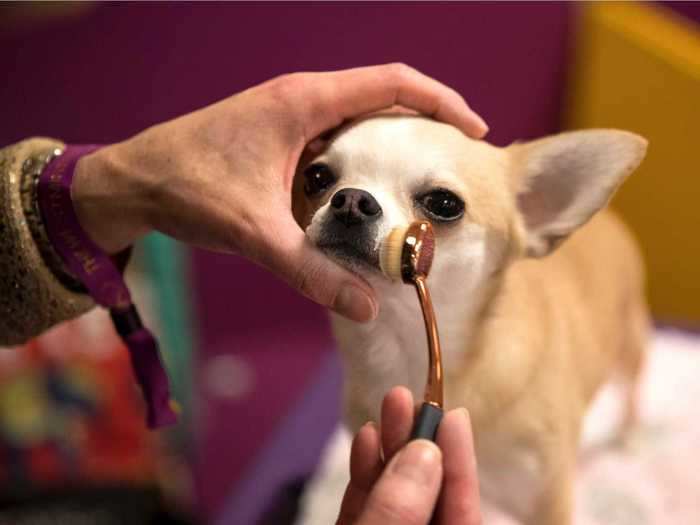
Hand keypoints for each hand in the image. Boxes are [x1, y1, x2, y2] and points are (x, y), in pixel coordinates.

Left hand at [72, 64, 487, 321]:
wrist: (131, 183)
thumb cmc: (186, 188)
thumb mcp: (256, 232)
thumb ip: (312, 272)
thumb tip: (364, 306)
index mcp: (304, 101)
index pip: (393, 83)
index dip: (442, 102)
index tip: (473, 131)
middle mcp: (301, 100)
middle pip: (382, 100)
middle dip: (423, 128)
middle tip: (452, 166)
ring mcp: (288, 118)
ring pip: (357, 124)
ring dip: (389, 148)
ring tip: (420, 185)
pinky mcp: (277, 140)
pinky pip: (332, 144)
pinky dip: (357, 165)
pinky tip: (365, 201)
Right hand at [337, 387, 480, 524]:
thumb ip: (398, 510)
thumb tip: (425, 452)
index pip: (462, 515)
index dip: (460, 465)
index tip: (456, 416)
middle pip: (426, 495)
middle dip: (422, 444)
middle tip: (416, 400)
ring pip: (394, 492)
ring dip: (393, 445)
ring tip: (393, 401)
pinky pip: (366, 501)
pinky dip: (366, 470)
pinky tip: (366, 437)